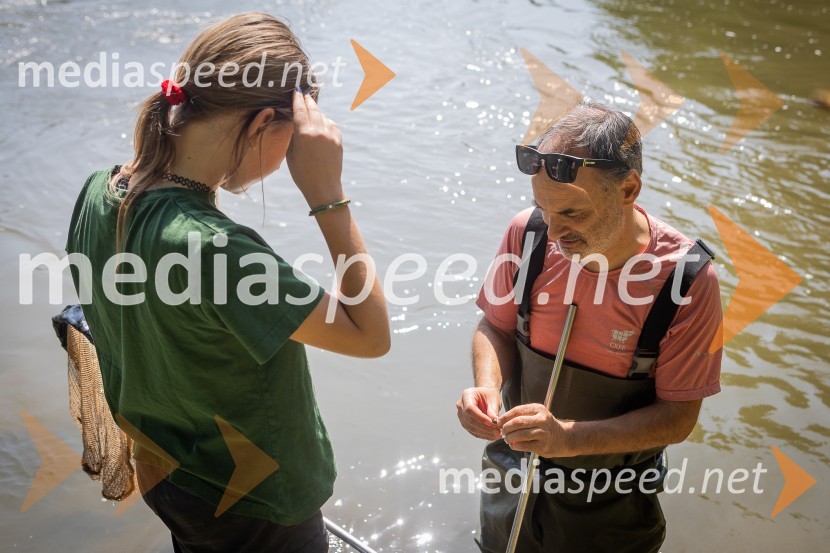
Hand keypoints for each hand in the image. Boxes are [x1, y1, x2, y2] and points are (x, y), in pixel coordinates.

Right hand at [287, 89, 344, 206]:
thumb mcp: (291, 153)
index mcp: (304, 134)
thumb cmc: (302, 173)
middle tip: (304, 94)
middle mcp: (319, 131)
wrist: (323, 187)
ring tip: (311, 110)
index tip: (296, 91)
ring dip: (317, 112)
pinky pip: (331, 124)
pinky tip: (321, 124)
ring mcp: (331, 135)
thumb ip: (294, 134)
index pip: (300, 110)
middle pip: (313, 109)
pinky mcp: (339, 140)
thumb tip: (295, 121)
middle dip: (308, 100)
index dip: (297, 99)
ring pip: (323, 116)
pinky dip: (326, 122)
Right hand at [457, 387, 501, 439]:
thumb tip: (494, 421)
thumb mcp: (493, 398)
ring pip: (471, 428)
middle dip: (485, 427)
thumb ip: (493, 409)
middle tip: (498, 431)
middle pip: (470, 420)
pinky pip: (473, 432)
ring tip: (498, 434)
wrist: (486, 397)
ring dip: (485, 433)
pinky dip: (484, 435)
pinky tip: (493, 436)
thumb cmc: (489, 395)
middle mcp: (461, 406)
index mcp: (466, 395)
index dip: (480, 417)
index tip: (492, 423)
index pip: (470, 409)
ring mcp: (462, 416)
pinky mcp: (465, 424)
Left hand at [499, 403, 574, 457]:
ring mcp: (543, 433)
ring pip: (520, 434)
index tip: (498, 421)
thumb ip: (521, 416)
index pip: (517, 411)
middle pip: (518, 422)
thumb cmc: (546, 426)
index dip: (505, 417)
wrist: (565, 437)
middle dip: (506, 427)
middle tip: (502, 431)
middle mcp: (542, 420)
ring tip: (507, 439)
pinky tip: (513, 445)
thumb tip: (501, 421)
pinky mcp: (543, 446)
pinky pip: (524, 445)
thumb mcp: (537, 415)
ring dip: (510, 438)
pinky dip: (515, 446)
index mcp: (538, 409)